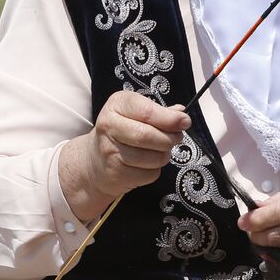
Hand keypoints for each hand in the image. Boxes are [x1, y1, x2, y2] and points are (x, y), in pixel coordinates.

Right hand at [61, 91, 189, 221]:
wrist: (94, 161)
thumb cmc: (123, 131)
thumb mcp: (137, 113)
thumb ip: (161, 112)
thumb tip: (181, 114)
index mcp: (117, 105)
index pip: (147, 111)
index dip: (170, 119)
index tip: (185, 122)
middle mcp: (109, 126)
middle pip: (149, 136)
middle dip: (171, 138)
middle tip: (176, 138)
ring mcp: (109, 151)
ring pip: (153, 157)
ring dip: (164, 155)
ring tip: (160, 150)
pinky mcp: (115, 173)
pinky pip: (149, 174)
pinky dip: (155, 170)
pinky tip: (146, 164)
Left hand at [238, 185, 279, 279]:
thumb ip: (276, 201)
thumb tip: (252, 212)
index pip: (278, 213)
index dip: (255, 219)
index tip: (243, 222)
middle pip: (273, 236)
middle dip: (256, 234)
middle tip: (254, 231)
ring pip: (275, 254)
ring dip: (265, 248)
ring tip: (269, 240)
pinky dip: (275, 261)